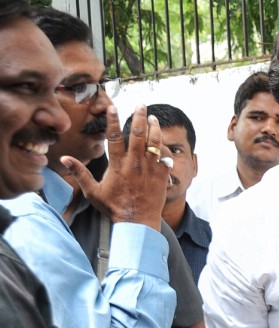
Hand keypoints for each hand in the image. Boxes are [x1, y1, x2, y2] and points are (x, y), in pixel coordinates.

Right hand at [60, 104, 168, 227]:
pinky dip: (164, 148)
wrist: (138, 222)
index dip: (113, 121)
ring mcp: (150, 168)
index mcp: (118, 165)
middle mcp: (135, 163)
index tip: (113, 107)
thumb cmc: (114, 208)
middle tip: (141, 104)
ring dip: (154, 128)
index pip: (114, 137)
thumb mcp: (92, 192)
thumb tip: (64, 158)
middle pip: (138, 134)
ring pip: (154, 142)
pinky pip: (165, 157)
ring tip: (154, 118)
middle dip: (140, 117)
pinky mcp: (162, 175)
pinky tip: (162, 142)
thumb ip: (80, 173)